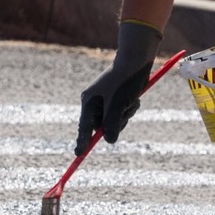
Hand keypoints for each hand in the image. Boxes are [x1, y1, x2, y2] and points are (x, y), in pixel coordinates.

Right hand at [75, 20, 160, 154]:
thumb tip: (109, 140)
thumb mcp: (118, 106)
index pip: (84, 127)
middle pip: (102, 126)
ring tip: (131, 102)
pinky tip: (135, 98)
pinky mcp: (116, 98)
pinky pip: (122, 112)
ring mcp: (105, 100)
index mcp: (89, 102)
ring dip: (126, 115)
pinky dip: (130, 109)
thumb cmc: (125, 81)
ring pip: (115, 120)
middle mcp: (94, 102)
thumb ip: (111, 125)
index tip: (78, 154)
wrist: (136, 60)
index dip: (82, 141)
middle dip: (116, 123)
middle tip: (125, 112)